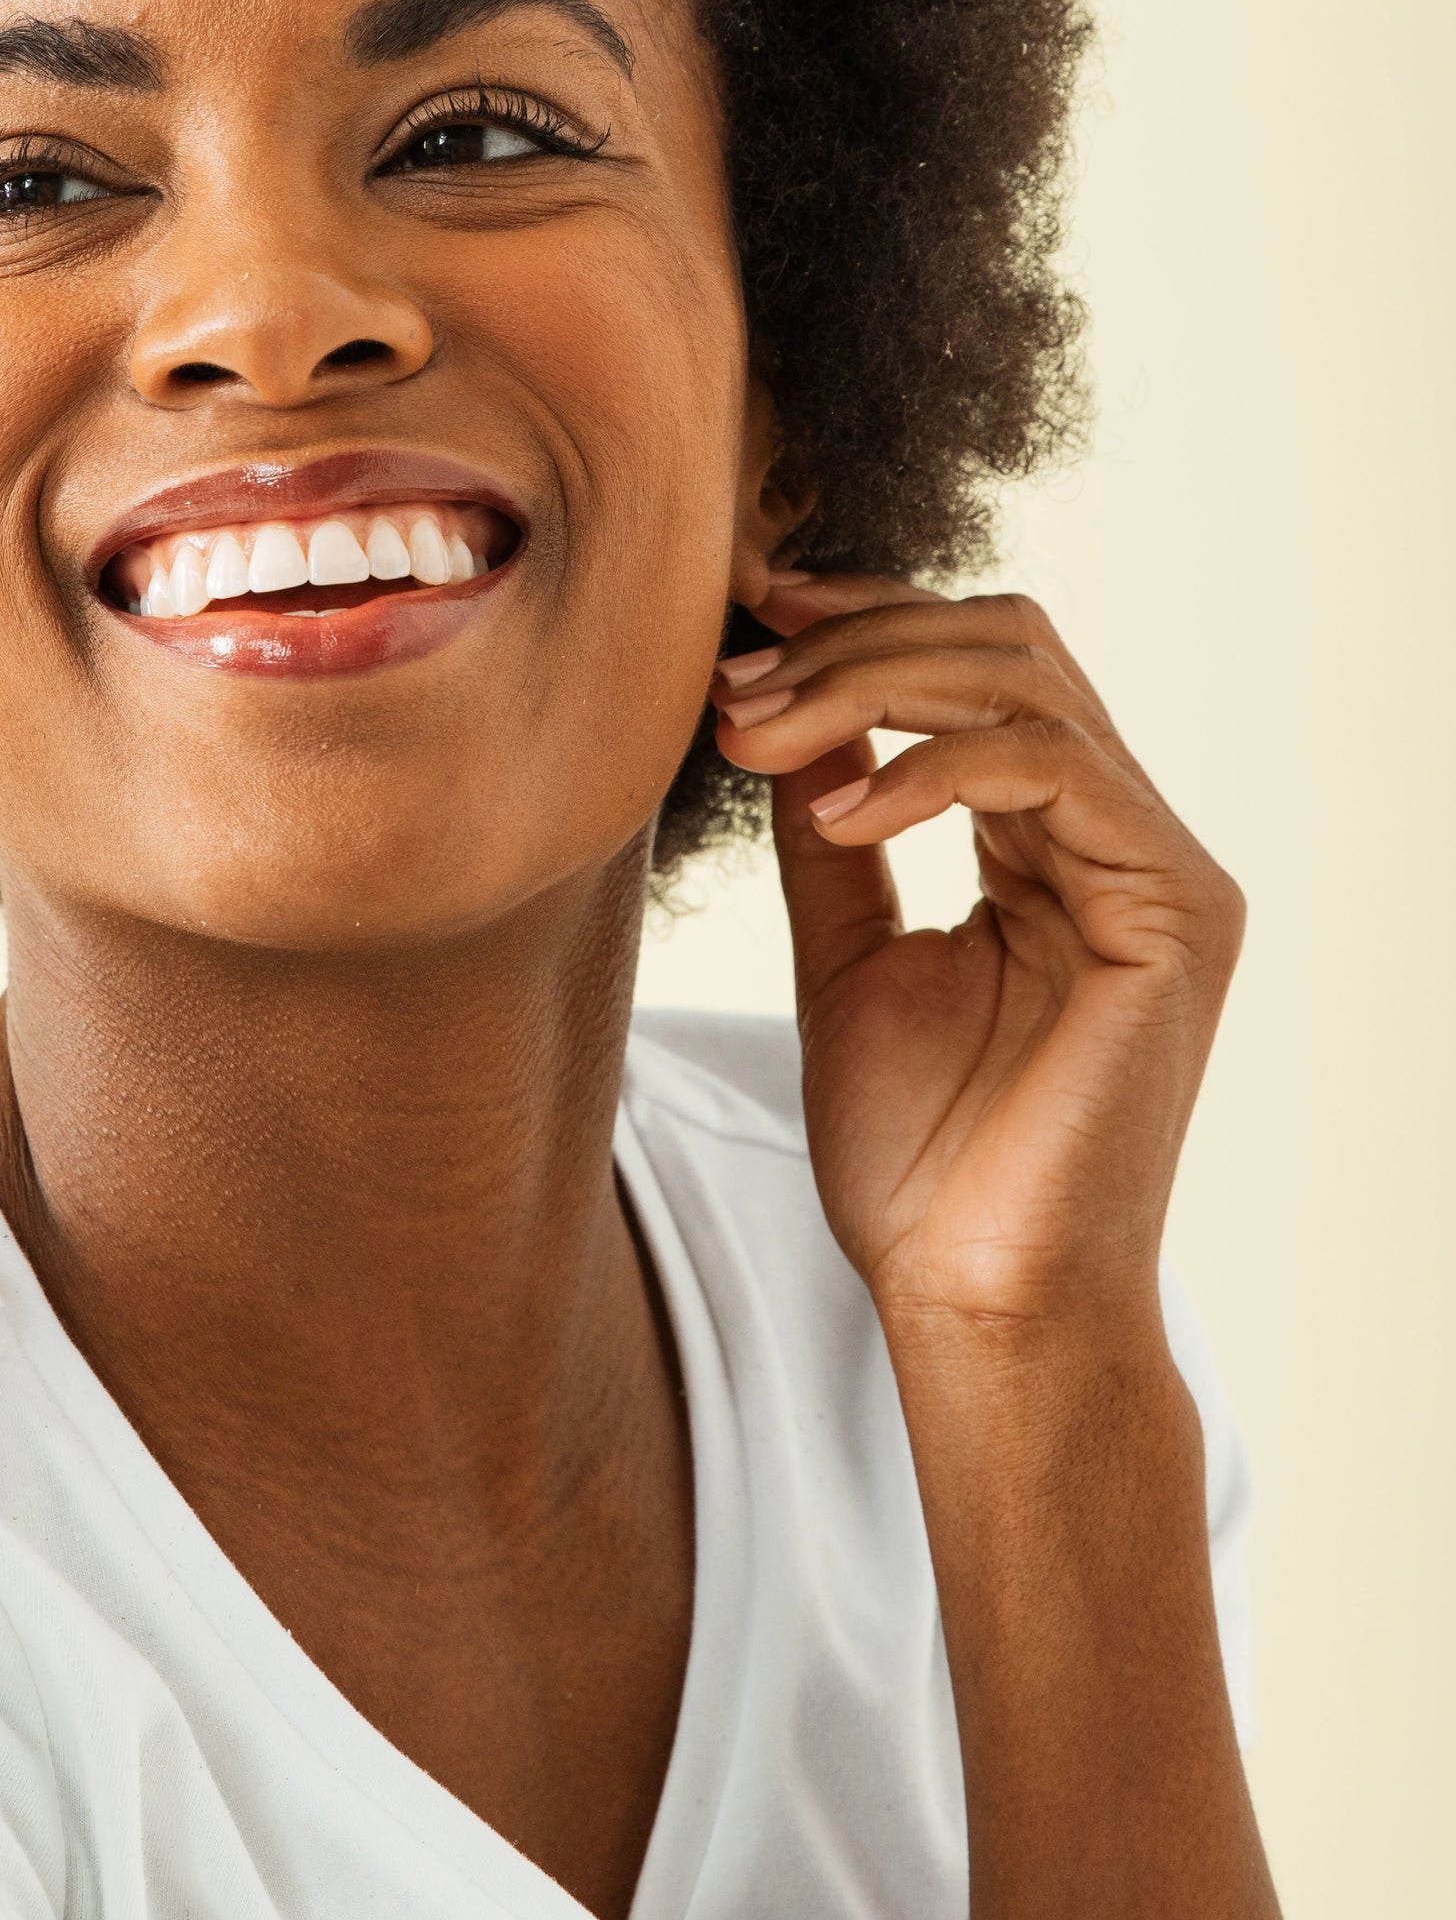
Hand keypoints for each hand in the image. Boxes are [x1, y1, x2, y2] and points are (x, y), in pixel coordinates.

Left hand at [711, 575, 1244, 1338]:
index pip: (979, 667)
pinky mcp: (1178, 912)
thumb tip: (784, 703)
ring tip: (761, 736)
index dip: (868, 621)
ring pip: (1028, 682)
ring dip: (873, 683)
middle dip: (858, 640)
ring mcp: (1162, 868)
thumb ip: (836, 828)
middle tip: (740, 683)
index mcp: (1057, 843)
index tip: (751, 619)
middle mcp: (1123, 837)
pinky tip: (838, 811)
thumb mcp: (846, 954)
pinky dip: (929, 766)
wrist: (974, 1301)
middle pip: (1008, 645)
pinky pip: (1054, 769)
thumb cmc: (919, 1160)